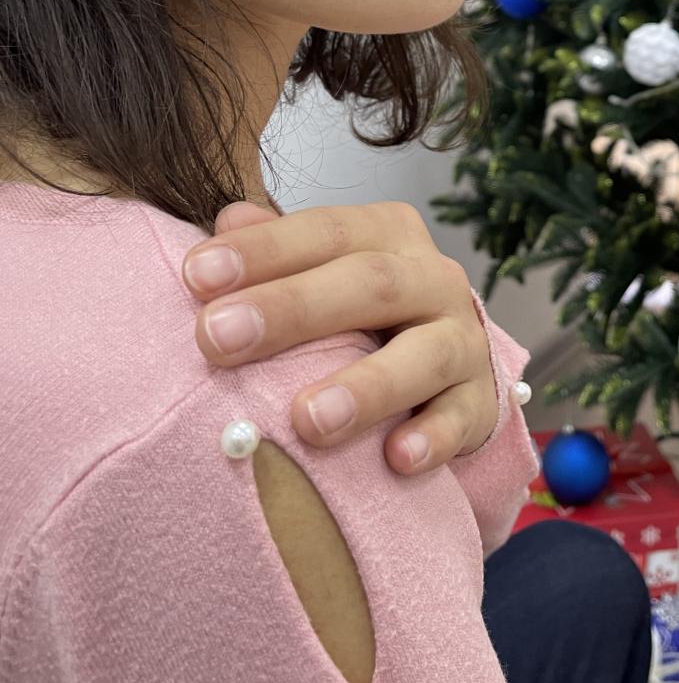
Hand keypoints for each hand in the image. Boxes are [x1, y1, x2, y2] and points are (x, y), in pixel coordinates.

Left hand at [181, 200, 498, 474]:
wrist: (444, 359)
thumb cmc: (354, 311)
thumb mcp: (315, 270)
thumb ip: (271, 248)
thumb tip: (227, 222)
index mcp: (386, 233)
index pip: (325, 230)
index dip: (262, 250)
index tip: (195, 276)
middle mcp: (432, 277)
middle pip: (369, 284)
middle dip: (291, 310)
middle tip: (215, 338)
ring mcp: (462, 340)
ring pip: (425, 355)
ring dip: (367, 386)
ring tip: (305, 419)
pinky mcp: (479, 401)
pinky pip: (460, 418)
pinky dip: (433, 438)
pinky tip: (396, 460)